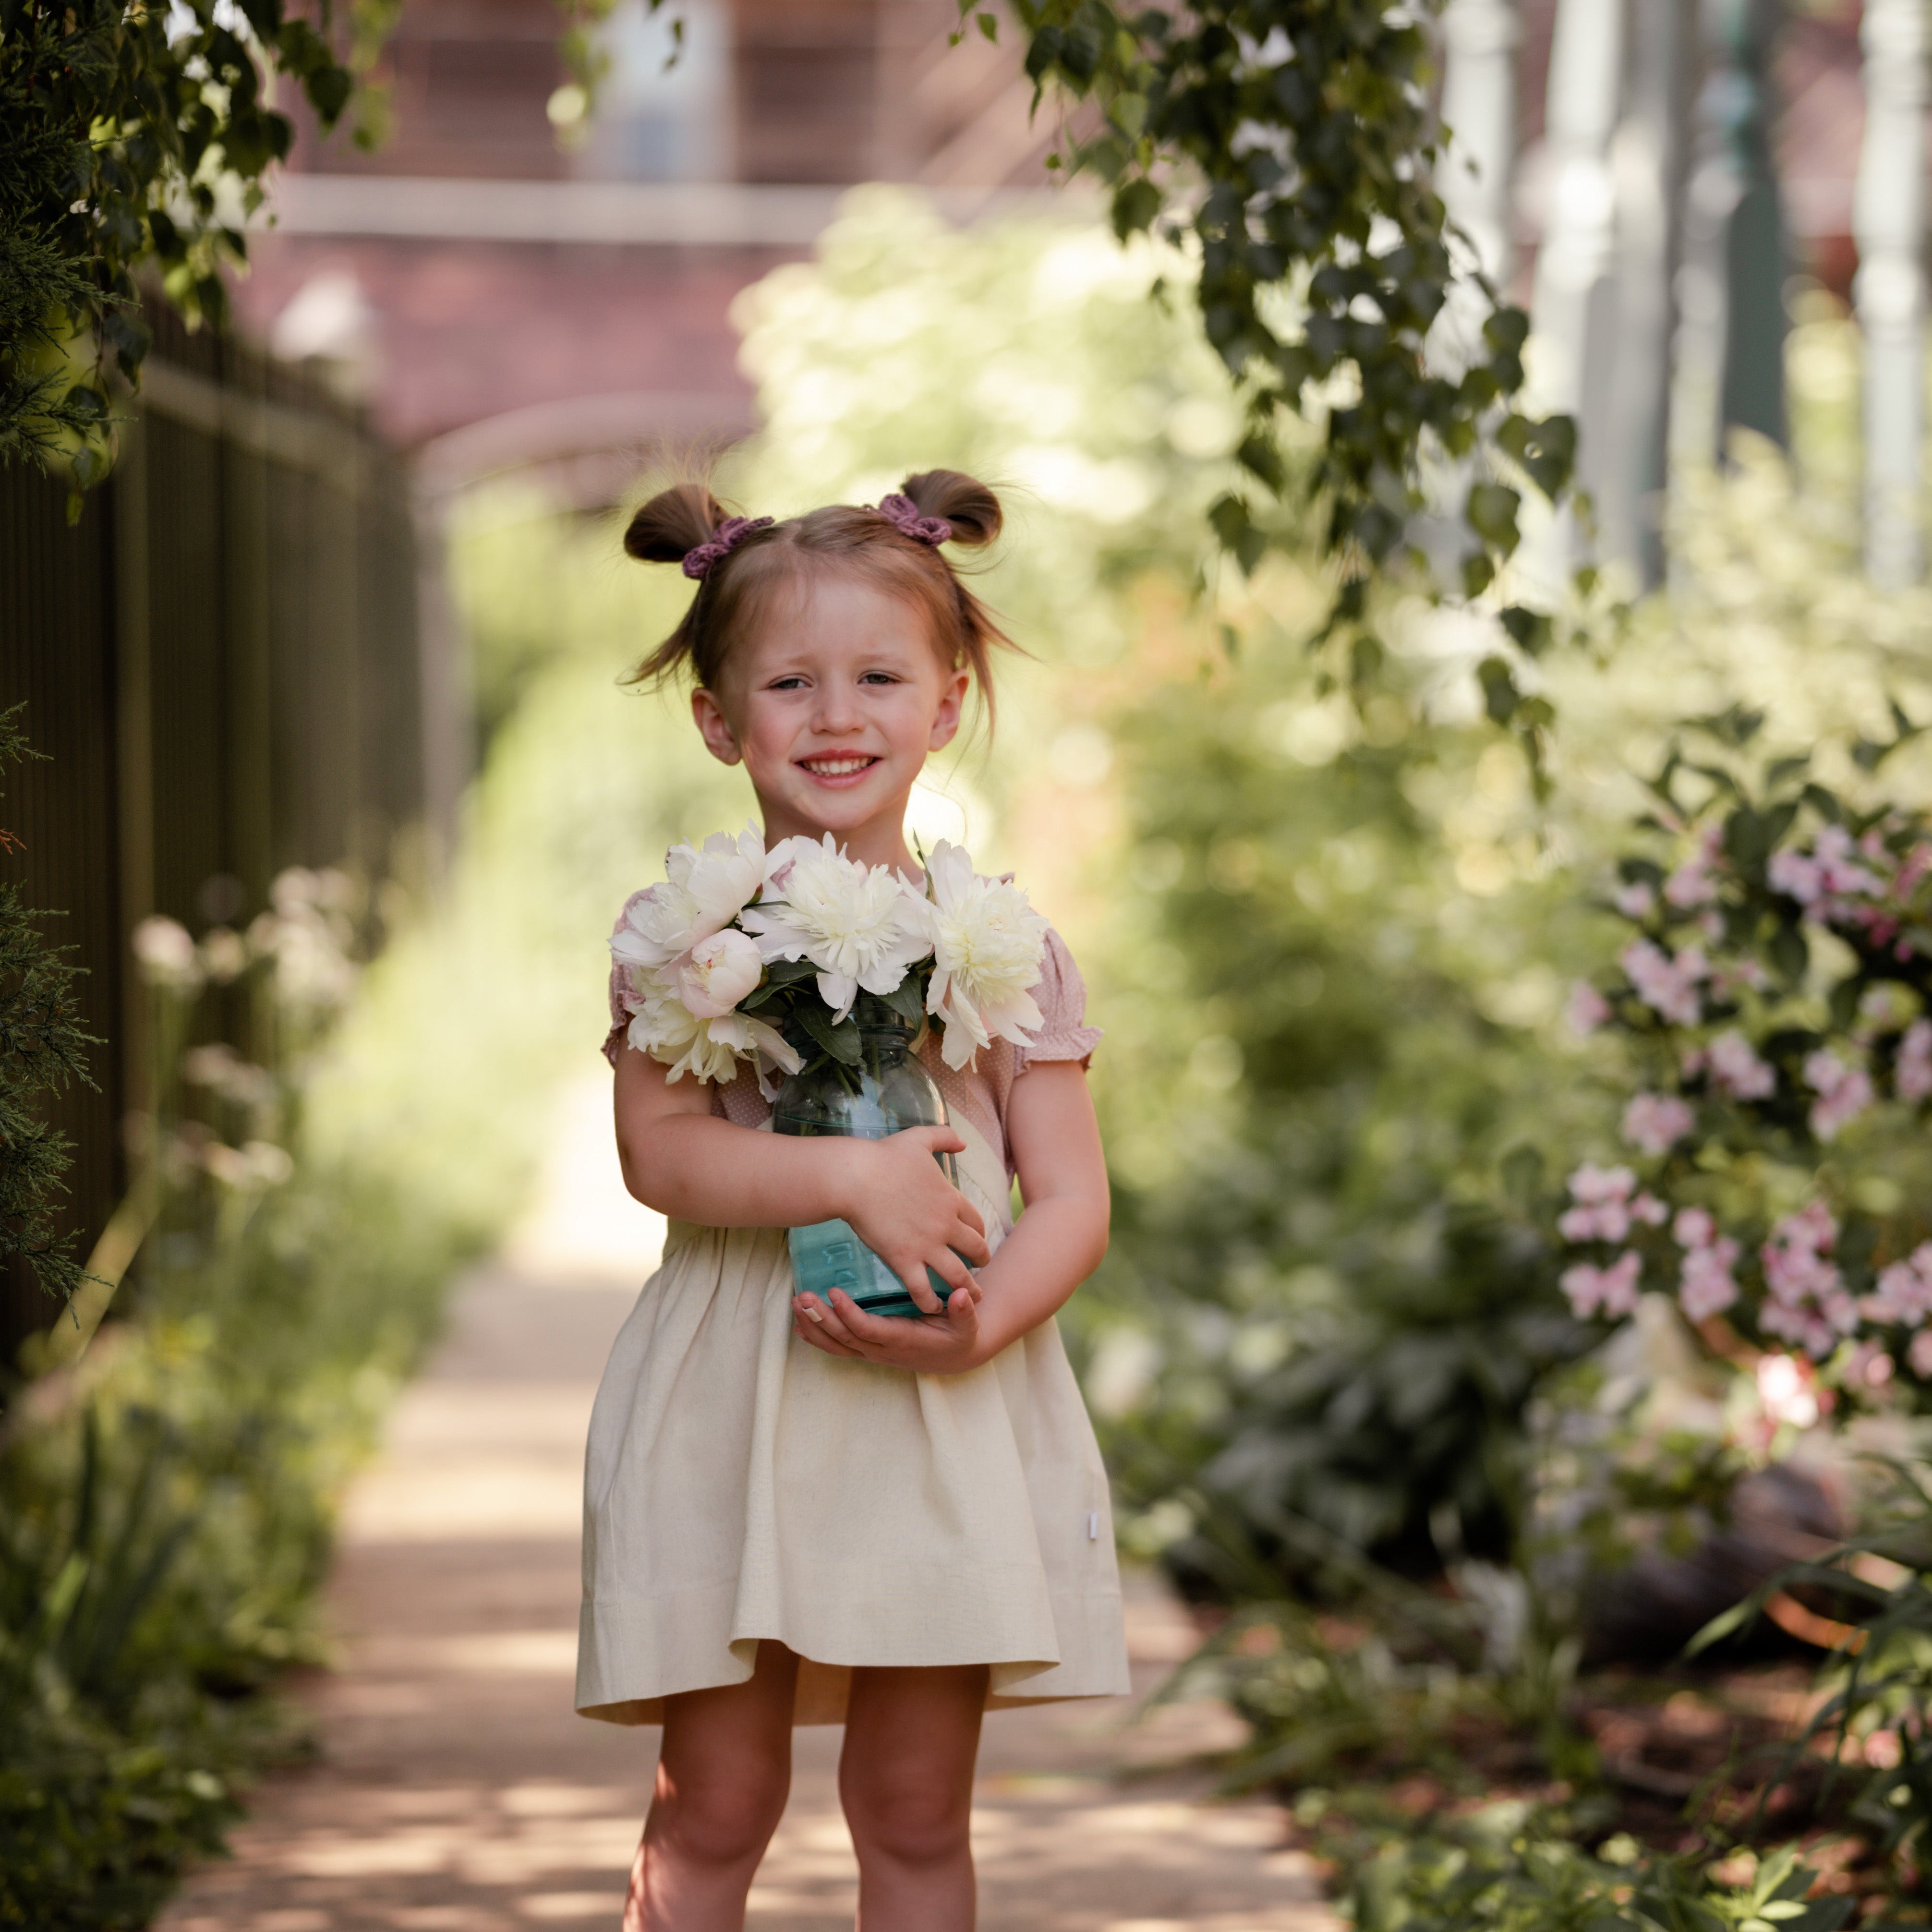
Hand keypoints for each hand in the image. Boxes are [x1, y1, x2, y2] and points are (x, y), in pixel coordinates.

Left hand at [791, 1278, 984, 1373]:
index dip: (850, 1314)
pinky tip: (800, 1325)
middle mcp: (883, 1350)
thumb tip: (963, 1295)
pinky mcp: (869, 1349)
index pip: (869, 1329)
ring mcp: (874, 1352)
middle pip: (845, 1338)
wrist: (955, 1356)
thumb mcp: (967, 1324)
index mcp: (903, 1340)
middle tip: (803, 1296)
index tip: (835, 1292)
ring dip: (814, 1326)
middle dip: (821, 1319)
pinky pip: (838, 1347)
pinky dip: (817, 1338)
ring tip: (796, 1304)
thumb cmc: (959, 1335)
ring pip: (837, 1344)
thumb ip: (964, 1311)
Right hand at [838, 1126, 989, 1308]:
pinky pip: (924, 1290)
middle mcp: (945, 1225)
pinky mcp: (904, 1261)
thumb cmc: (884, 1156)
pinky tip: (933, 1307)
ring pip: (958, 1276)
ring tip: (969, 1298)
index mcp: (950, 1199)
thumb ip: (944, 1137)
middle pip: (975, 1250)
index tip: (976, 1241)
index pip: (977, 1222)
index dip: (979, 1234)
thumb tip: (963, 1142)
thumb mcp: (920, 1139)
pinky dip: (931, 1302)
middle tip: (979, 1270)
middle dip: (981, 1262)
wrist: (855, 1177)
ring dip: (967, 1289)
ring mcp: (927, 1245)